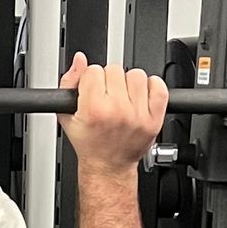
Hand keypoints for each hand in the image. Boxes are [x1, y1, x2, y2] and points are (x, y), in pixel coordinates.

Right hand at [57, 53, 167, 175]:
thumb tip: (79, 60)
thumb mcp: (67, 115)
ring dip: (129, 83)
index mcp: (94, 109)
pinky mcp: (154, 119)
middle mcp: (117, 111)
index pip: (94, 71)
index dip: (91, 79)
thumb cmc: (89, 143)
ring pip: (136, 75)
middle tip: (107, 98)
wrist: (108, 167)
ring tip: (123, 99)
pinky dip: (152, 87)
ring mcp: (137, 115)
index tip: (93, 91)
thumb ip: (69, 83)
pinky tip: (141, 97)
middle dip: (109, 81)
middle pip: (115, 70)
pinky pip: (159, 88)